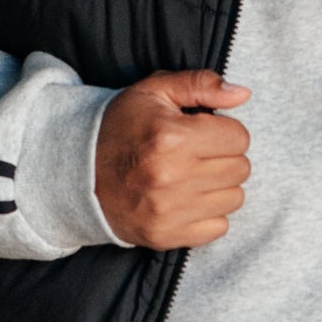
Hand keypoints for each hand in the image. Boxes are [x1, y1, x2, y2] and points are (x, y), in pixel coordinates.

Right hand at [95, 70, 250, 248]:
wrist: (78, 174)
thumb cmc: (121, 128)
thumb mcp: (154, 92)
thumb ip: (201, 85)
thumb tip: (243, 94)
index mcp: (170, 137)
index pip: (239, 137)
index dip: (225, 130)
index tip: (204, 132)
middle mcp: (171, 177)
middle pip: (240, 169)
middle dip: (224, 156)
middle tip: (198, 153)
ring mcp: (168, 211)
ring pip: (234, 198)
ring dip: (219, 185)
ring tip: (192, 175)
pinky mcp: (166, 236)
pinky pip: (219, 227)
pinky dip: (209, 213)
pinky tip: (186, 199)